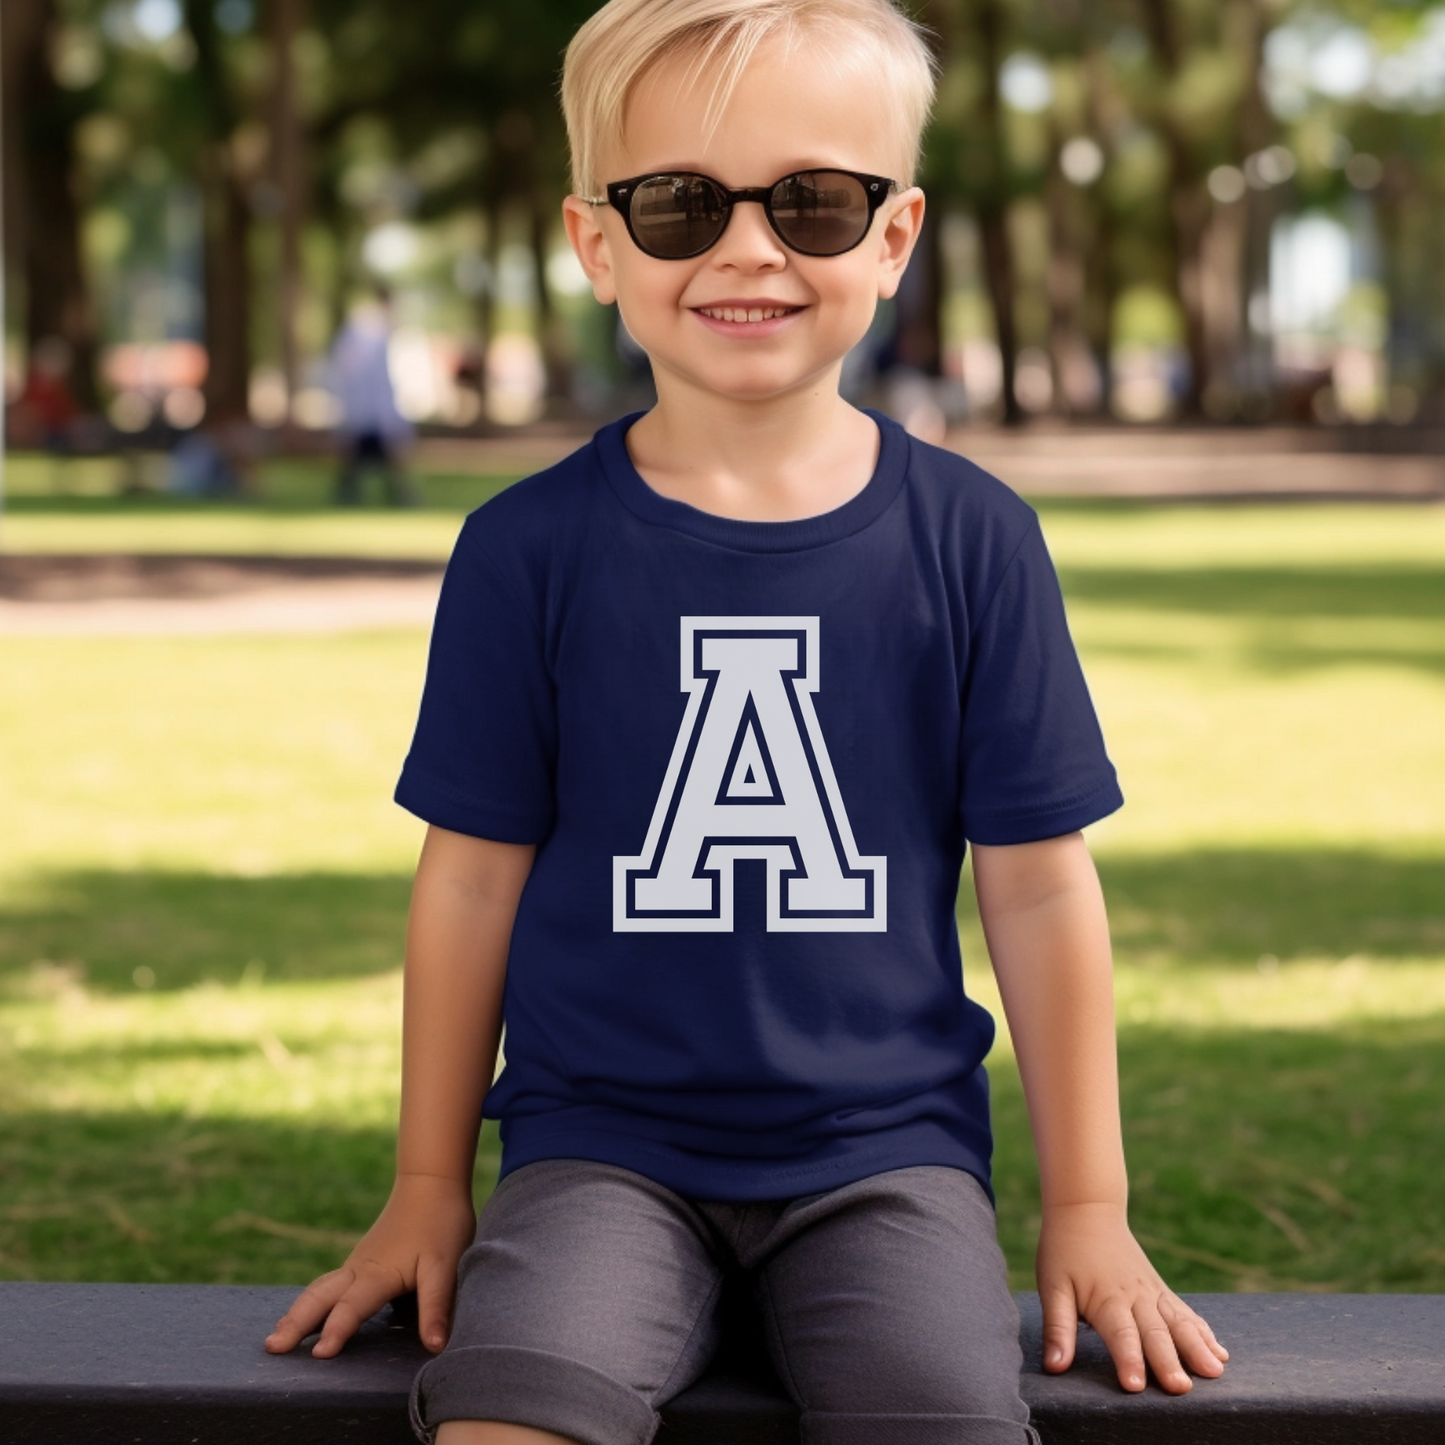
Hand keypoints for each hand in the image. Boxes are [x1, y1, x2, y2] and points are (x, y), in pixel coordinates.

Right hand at [264, 1173, 476, 1358]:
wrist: (431, 1181)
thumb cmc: (440, 1223)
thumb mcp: (445, 1265)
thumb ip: (436, 1305)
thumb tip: (435, 1346)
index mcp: (378, 1273)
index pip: (352, 1307)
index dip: (336, 1330)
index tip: (318, 1356)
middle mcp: (359, 1269)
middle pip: (321, 1297)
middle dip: (296, 1323)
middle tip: (271, 1349)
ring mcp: (357, 1263)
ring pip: (319, 1289)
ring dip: (297, 1313)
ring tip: (274, 1339)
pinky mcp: (361, 1261)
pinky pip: (328, 1285)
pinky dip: (309, 1302)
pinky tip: (302, 1315)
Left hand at [1036, 1202, 1228, 1393]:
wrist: (1087, 1209)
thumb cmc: (1065, 1251)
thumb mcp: (1052, 1286)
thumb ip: (1057, 1328)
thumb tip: (1053, 1366)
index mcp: (1106, 1299)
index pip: (1119, 1334)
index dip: (1127, 1359)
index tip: (1136, 1385)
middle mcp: (1135, 1297)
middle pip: (1154, 1333)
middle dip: (1168, 1361)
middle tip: (1181, 1388)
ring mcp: (1152, 1292)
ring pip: (1178, 1322)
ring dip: (1196, 1347)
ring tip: (1214, 1371)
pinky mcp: (1161, 1290)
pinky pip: (1185, 1312)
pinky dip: (1202, 1332)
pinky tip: (1219, 1351)